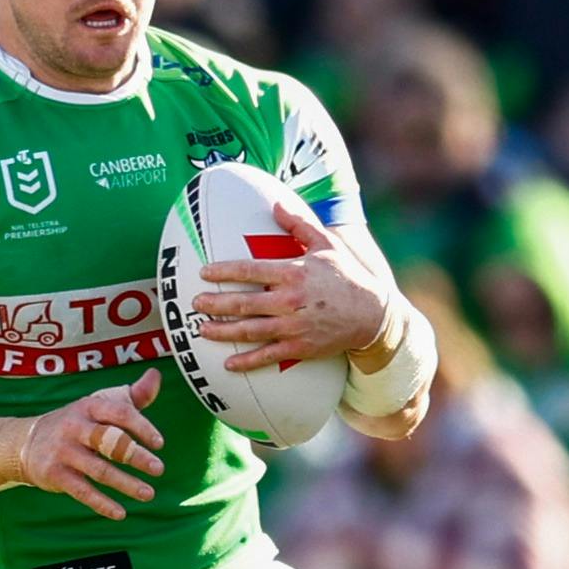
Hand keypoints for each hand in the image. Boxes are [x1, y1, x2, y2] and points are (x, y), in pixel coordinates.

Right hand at [19, 371, 164, 518]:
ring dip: (126, 484)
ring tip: (149, 494)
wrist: (25, 441)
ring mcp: (63, 452)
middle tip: (159, 469)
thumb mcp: (99, 404)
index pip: (119, 413)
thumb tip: (156, 375)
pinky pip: (82, 491)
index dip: (141, 427)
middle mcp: (75, 427)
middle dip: (136, 456)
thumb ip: (132, 395)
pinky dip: (102, 504)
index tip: (159, 443)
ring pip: (99, 470)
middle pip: (110, 442)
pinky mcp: (54, 474)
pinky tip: (121, 513)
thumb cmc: (76, 422)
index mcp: (89, 407)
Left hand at [197, 199, 395, 370]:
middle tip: (195, 302)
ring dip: (223, 331)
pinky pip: (268, 356)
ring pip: (250, 331)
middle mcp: (290, 301)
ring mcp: (294, 327)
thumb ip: (299, 225)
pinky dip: (247, 361)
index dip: (224, 272)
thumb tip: (276, 204)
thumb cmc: (347, 275)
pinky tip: (228, 364)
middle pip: (244, 303)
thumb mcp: (327, 244)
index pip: (251, 270)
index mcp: (294, 273)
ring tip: (201, 329)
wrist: (373, 314)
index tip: (204, 272)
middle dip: (216, 303)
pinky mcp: (300, 347)